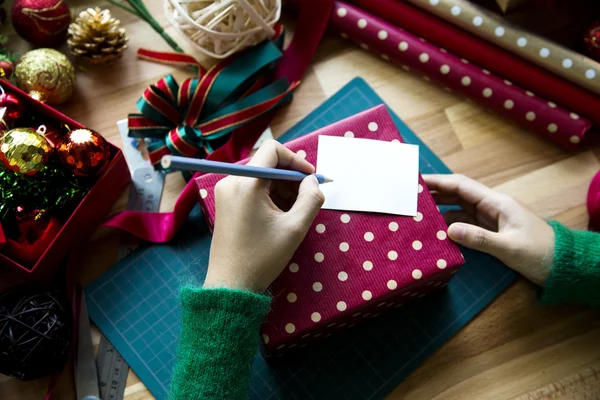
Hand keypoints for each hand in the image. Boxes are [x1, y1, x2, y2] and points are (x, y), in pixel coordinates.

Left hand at [204, 140, 324, 291]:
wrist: (231, 284)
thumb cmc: (262, 257)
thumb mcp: (295, 228)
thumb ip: (310, 199)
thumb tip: (312, 181)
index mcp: (247, 182)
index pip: (273, 150)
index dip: (296, 161)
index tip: (310, 179)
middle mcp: (232, 180)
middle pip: (268, 164)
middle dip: (291, 179)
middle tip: (307, 199)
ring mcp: (226, 192)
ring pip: (261, 177)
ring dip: (282, 189)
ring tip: (295, 212)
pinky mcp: (226, 203)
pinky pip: (252, 188)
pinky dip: (270, 196)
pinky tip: (280, 216)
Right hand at [423, 174, 554, 285]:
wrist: (564, 266)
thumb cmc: (541, 253)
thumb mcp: (510, 248)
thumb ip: (480, 238)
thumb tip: (450, 230)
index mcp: (497, 203)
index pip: (462, 186)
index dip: (439, 181)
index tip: (417, 180)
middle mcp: (492, 207)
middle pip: (457, 194)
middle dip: (434, 193)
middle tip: (409, 195)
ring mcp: (491, 219)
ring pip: (459, 209)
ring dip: (440, 209)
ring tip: (417, 211)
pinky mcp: (491, 232)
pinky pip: (465, 223)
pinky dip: (449, 224)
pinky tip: (436, 229)